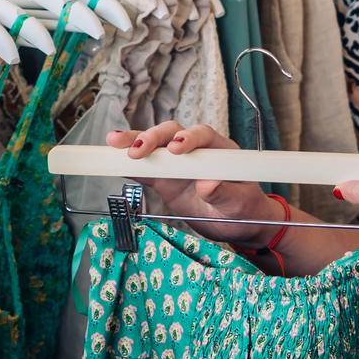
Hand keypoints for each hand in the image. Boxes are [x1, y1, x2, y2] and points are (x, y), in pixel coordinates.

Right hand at [106, 121, 284, 249]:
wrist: (239, 224)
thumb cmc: (245, 209)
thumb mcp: (241, 205)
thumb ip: (226, 194)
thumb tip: (207, 185)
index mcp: (219, 150)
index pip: (202, 135)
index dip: (188, 138)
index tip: (176, 148)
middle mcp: (196, 151)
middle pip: (172, 134)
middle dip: (154, 138)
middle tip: (137, 150)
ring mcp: (178, 164)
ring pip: (155, 146)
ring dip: (135, 142)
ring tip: (114, 143)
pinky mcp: (165, 179)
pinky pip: (146, 169)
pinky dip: (130, 165)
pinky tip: (112, 160)